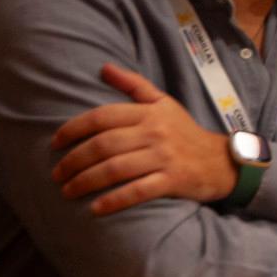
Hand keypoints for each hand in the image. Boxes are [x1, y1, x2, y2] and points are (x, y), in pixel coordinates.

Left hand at [50, 64, 237, 214]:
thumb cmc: (185, 132)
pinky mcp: (173, 180)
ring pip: (115, 169)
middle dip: (74, 161)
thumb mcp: (163, 103)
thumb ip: (133, 85)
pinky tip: (95, 209)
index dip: (73, 129)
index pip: (102, 117)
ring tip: (68, 192)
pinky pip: (138, 191)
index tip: (54, 143)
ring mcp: (165, 157)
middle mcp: (156, 132)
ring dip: (85, 182)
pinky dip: (114, 201)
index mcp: (149, 113)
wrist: (222, 160)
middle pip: (104, 145)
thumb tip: (104, 67)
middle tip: (57, 175)